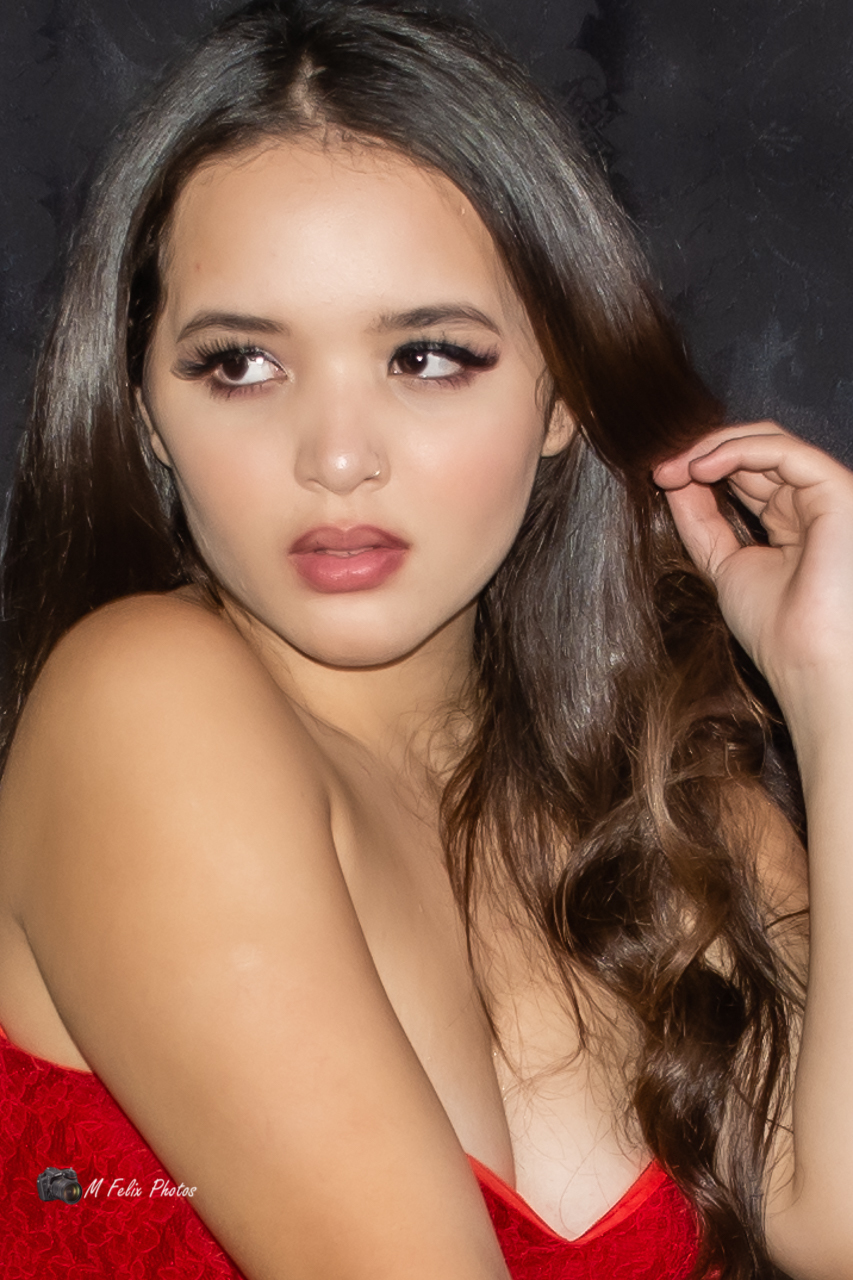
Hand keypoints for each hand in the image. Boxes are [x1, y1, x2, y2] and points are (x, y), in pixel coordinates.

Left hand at [653, 422, 852, 711]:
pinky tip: (702, 468)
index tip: (660, 479)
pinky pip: (783, 450)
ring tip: (678, 468)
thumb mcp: (723, 563)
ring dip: (713, 447)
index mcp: (791, 522)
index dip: (701, 468)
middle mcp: (811, 503)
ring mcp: (825, 494)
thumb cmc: (776, 628)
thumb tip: (673, 479)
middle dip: (700, 454)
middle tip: (662, 470)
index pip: (745, 474)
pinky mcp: (836, 489)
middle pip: (753, 451)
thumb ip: (701, 520)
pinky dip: (737, 450)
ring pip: (767, 441)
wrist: (806, 659)